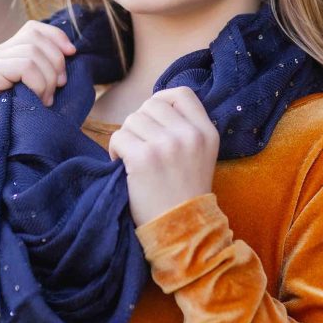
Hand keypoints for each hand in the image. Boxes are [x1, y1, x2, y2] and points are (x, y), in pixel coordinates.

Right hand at [0, 19, 76, 129]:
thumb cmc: (16, 121)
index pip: (33, 29)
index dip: (56, 36)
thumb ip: (43, 68)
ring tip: (46, 100)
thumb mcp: (34, 89)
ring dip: (48, 78)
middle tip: (59, 87)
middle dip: (56, 61)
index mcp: (4, 53)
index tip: (72, 53)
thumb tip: (70, 50)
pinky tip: (38, 100)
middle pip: (36, 38)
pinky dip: (38, 83)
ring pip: (33, 52)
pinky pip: (25, 66)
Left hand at [108, 86, 219, 226]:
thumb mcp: (202, 155)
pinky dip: (115, 151)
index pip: (181, 94)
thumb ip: (186, 128)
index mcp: (206, 132)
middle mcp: (189, 134)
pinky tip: (123, 166)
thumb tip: (152, 107)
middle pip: (151, 105)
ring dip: (127, 137)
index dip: (162, 100)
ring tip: (133, 159)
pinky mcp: (143, 158)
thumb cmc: (185, 193)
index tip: (154, 118)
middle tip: (141, 145)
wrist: (181, 228)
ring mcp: (166, 145)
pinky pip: (118, 137)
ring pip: (132, 119)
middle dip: (141, 122)